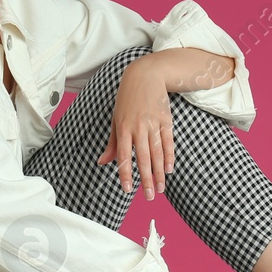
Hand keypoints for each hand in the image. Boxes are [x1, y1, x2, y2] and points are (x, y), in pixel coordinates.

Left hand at [96, 57, 175, 200]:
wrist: (145, 75)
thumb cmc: (127, 99)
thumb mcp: (116, 119)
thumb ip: (112, 143)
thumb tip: (102, 162)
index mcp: (123, 128)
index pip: (124, 155)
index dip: (126, 173)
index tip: (128, 189)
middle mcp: (139, 127)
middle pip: (143, 158)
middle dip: (146, 179)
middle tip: (150, 196)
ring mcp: (154, 124)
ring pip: (157, 153)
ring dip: (159, 173)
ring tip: (161, 188)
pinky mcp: (166, 120)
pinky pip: (168, 142)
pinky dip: (170, 156)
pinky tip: (169, 169)